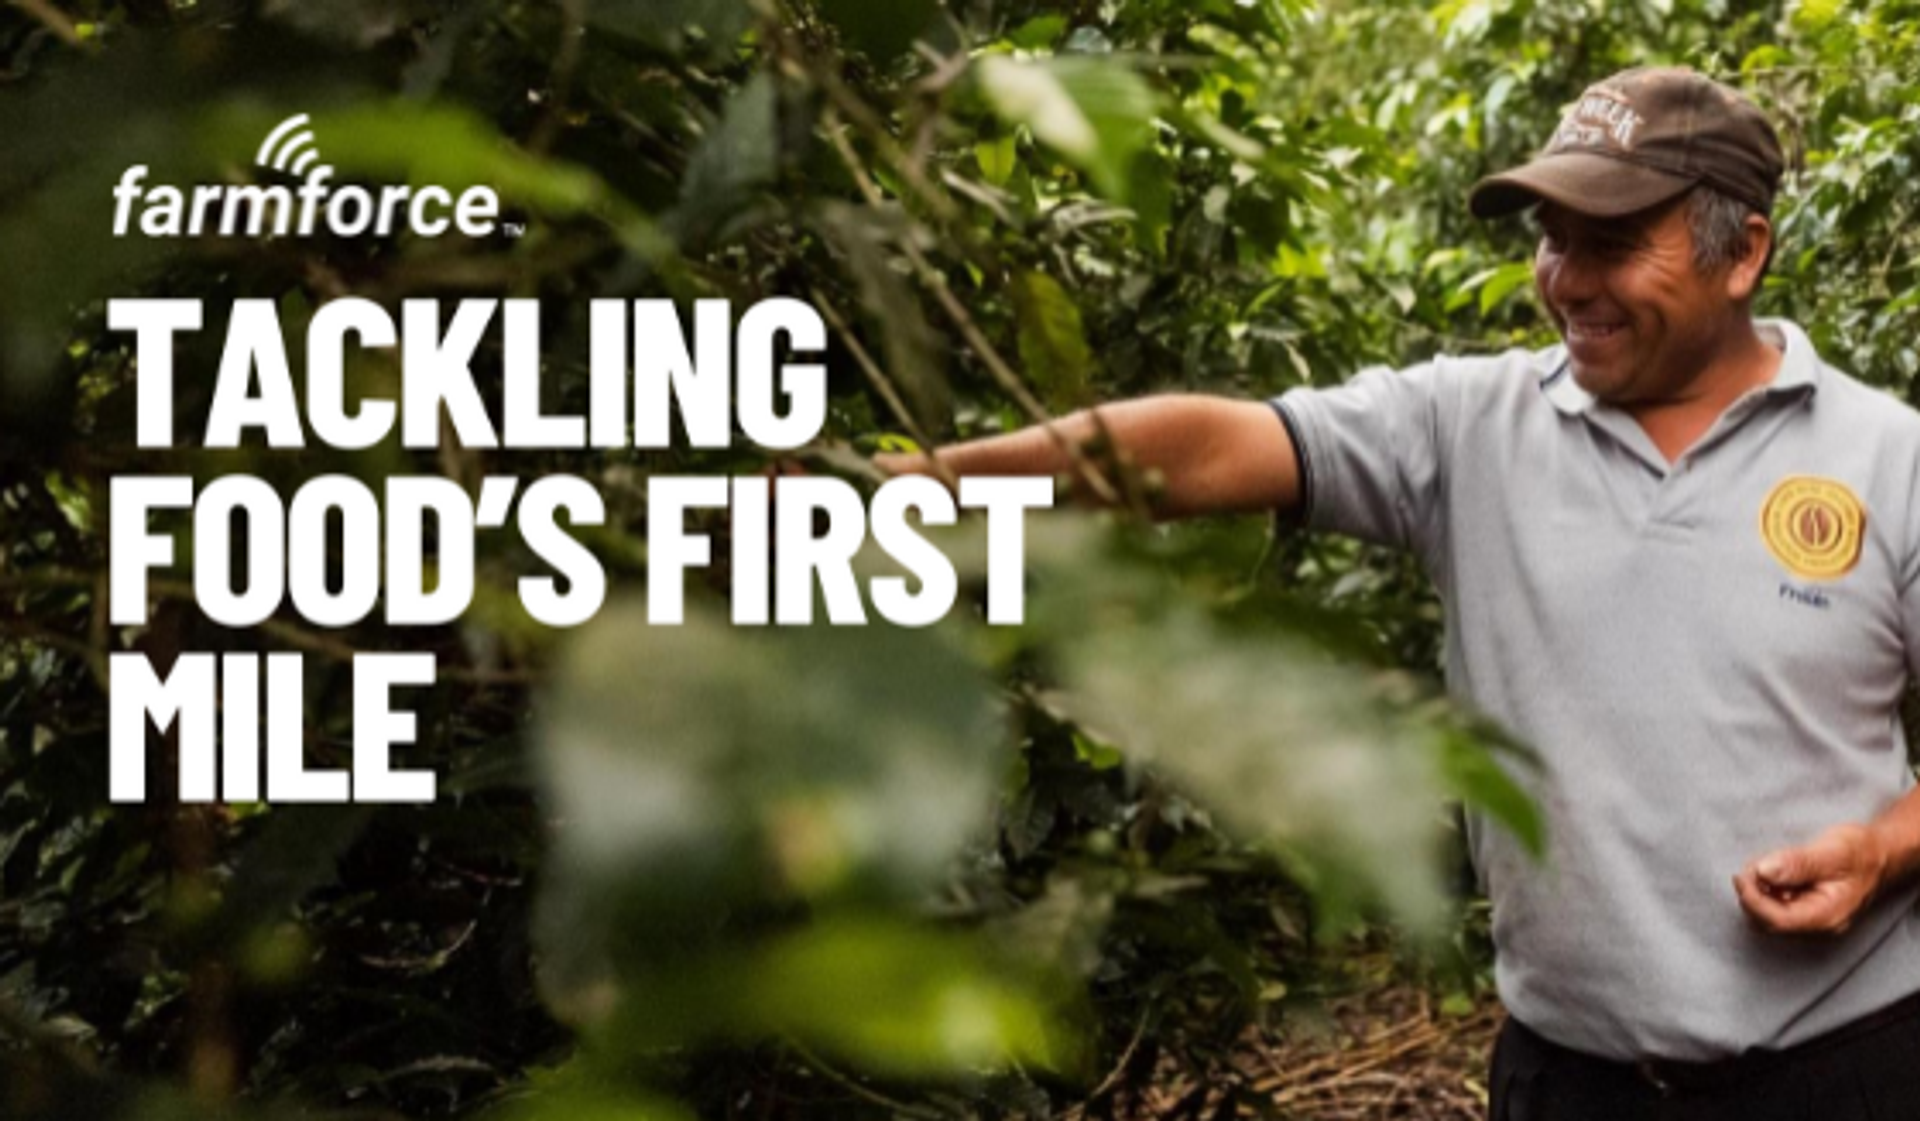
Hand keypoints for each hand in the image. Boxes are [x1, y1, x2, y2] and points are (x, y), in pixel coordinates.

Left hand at [1733, 823, 1890, 934]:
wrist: (1879, 855)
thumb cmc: (1861, 853)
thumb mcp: (1832, 851)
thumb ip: (1798, 863)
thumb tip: (1765, 871)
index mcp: (1826, 915)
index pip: (1778, 921)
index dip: (1753, 900)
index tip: (1741, 875)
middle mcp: (1818, 924)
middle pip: (1768, 922)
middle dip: (1753, 895)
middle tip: (1754, 866)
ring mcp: (1811, 919)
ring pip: (1768, 916)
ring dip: (1758, 892)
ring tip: (1766, 865)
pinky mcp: (1805, 910)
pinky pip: (1776, 907)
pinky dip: (1767, 890)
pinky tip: (1774, 872)